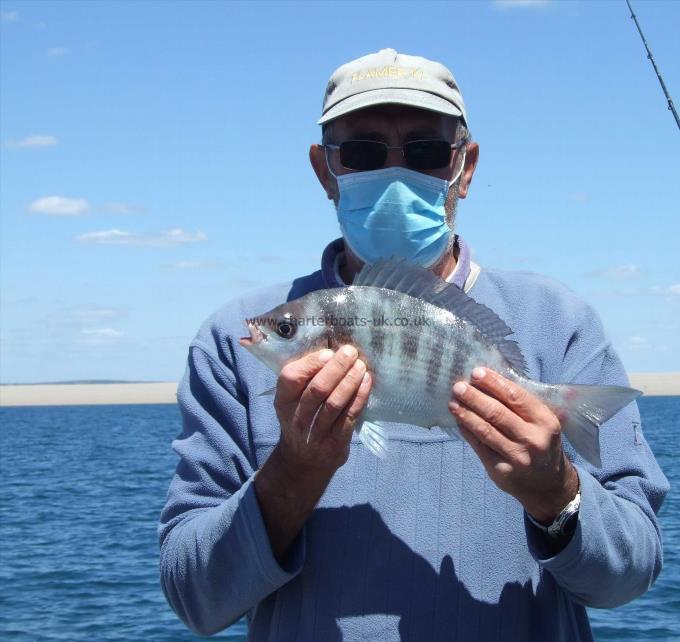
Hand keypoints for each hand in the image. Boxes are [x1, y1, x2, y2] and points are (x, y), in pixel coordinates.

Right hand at [274, 344, 371, 478]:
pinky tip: (366, 382)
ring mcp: (315, 433)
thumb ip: (305, 379)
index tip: (328, 352)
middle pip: (318, 389)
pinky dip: (360, 397)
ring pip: (335, 403)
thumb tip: (332, 351)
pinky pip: (349, 416)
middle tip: (351, 352)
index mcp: (283, 401)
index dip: (310, 363)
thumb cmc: (302, 419)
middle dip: (337, 368)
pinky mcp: (334, 443)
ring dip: (350, 380)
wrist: (303, 462)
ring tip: (361, 365)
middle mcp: (296, 417)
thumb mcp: (292, 402)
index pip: (290, 377)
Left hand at [449, 367, 578, 523]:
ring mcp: (516, 457)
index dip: (494, 383)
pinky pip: (479, 446)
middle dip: (475, 397)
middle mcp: (532, 439)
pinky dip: (467, 431)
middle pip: (497, 413)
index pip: (516, 397)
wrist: (548, 485)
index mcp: (546, 421)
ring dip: (466, 414)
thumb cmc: (541, 442)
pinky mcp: (500, 470)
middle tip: (458, 386)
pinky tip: (458, 420)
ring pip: (485, 430)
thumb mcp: (543, 423)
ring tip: (452, 402)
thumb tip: (487, 381)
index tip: (476, 372)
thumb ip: (522, 404)